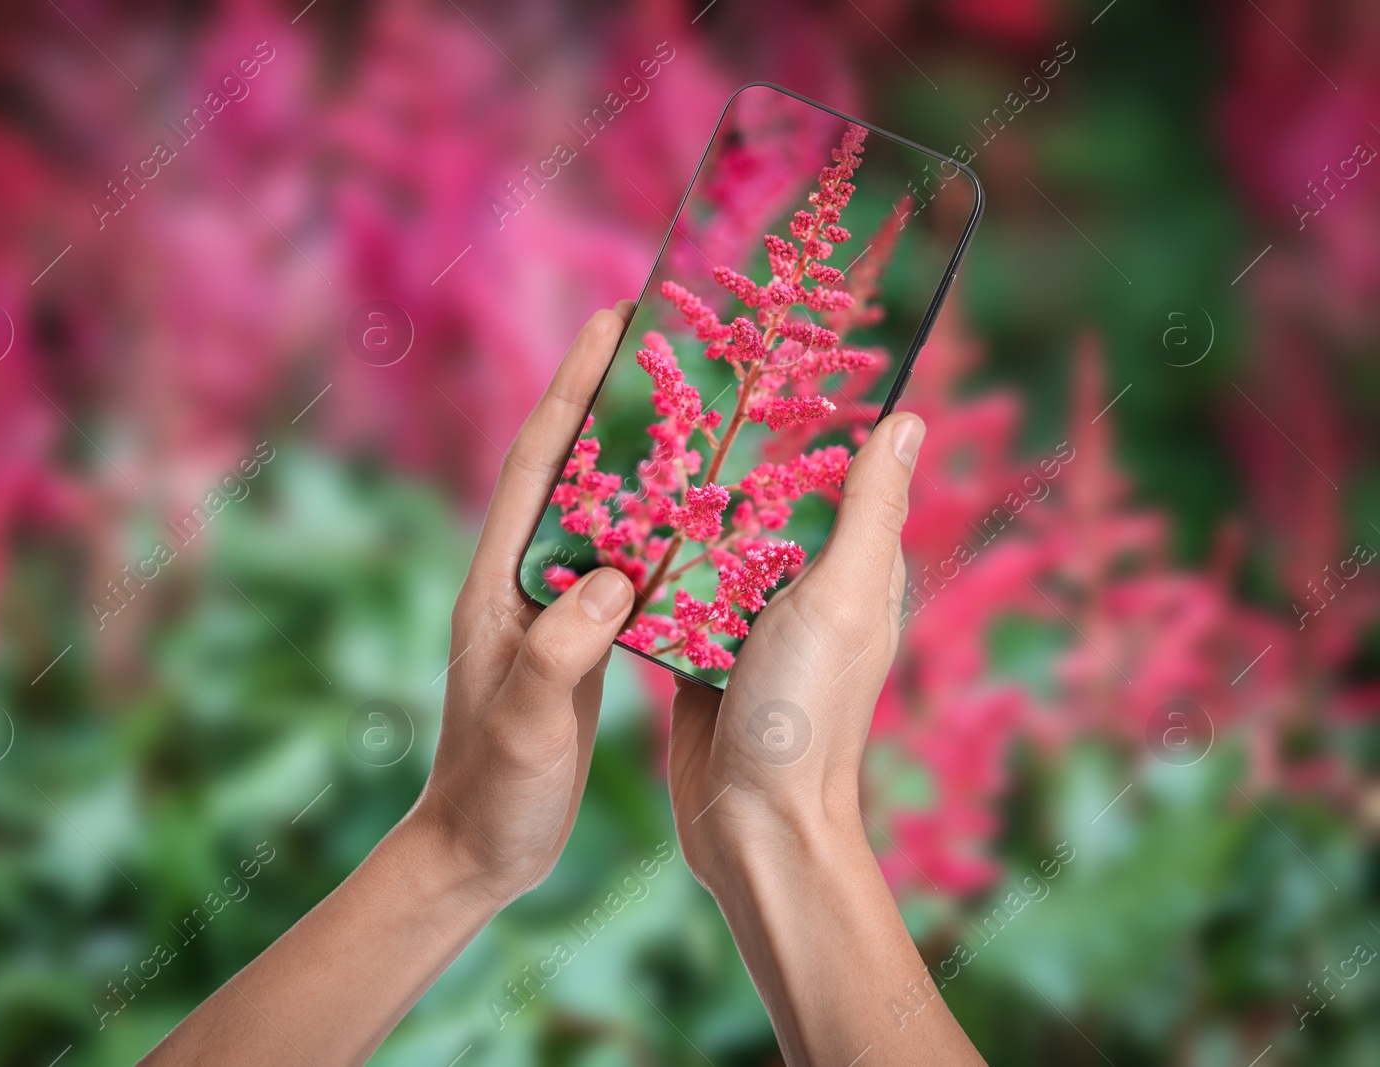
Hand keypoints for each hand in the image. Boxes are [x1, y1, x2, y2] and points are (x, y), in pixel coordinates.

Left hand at [411, 302, 639, 903]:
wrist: (479, 849)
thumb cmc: (494, 790)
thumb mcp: (526, 721)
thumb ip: (561, 650)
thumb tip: (615, 578)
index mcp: (498, 583)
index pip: (536, 464)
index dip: (572, 388)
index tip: (610, 321)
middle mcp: (521, 580)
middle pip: (569, 468)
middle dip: (608, 400)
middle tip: (665, 344)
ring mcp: (550, 609)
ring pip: (600, 511)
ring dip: (640, 457)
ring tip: (695, 409)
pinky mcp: (579, 641)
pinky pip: (622, 564)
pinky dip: (657, 529)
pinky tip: (698, 519)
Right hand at [668, 411, 923, 886]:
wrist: (751, 823)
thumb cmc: (806, 711)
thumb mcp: (842, 596)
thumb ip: (867, 511)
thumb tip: (908, 420)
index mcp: (853, 572)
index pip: (838, 478)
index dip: (810, 425)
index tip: (762, 366)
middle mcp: (803, 593)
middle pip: (764, 507)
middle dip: (726, 460)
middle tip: (671, 394)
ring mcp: (747, 625)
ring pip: (710, 547)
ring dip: (680, 512)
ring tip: (630, 449)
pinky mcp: (697, 654)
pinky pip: (672, 596)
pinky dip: (649, 569)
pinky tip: (608, 530)